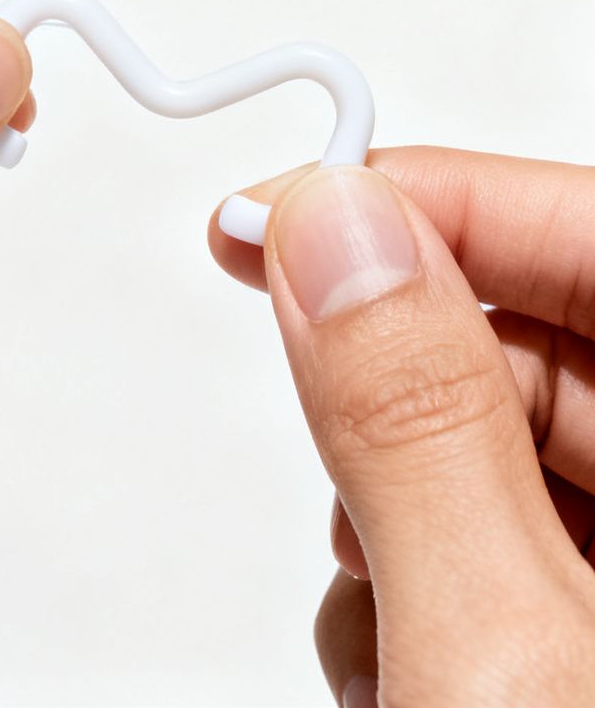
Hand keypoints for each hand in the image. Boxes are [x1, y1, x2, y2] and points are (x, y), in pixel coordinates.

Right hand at [212, 149, 594, 704]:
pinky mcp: (578, 646)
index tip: (293, 205)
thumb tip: (338, 232)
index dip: (447, 199)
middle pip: (545, 353)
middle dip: (402, 395)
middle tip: (311, 427)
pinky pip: (484, 554)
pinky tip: (396, 672)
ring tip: (382, 630)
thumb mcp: (497, 649)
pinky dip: (405, 595)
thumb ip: (414, 427)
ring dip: (387, 519)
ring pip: (494, 457)